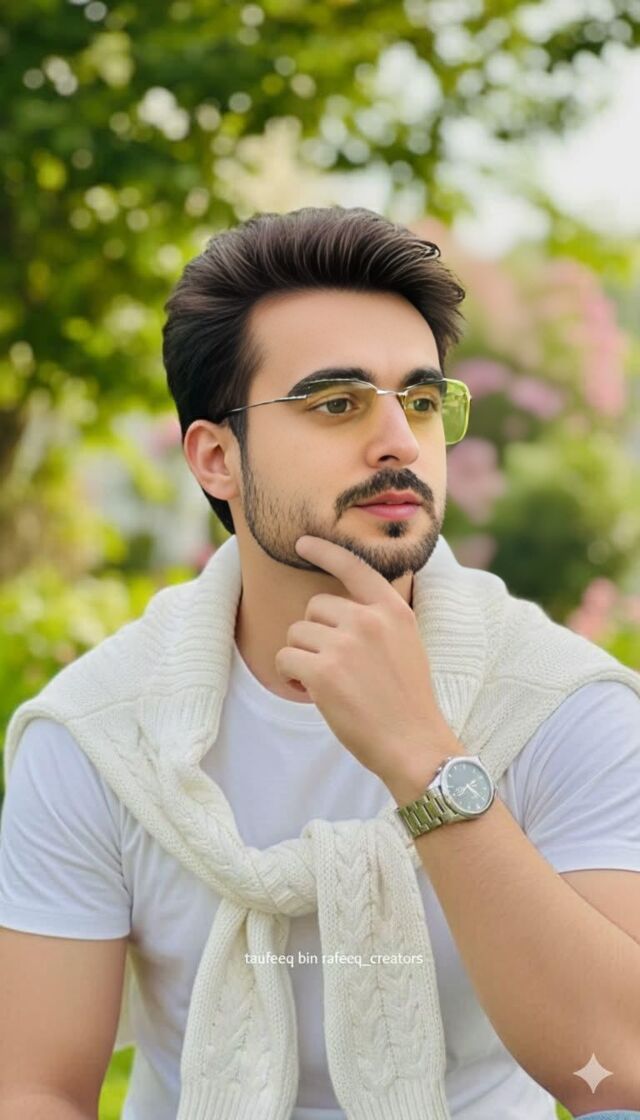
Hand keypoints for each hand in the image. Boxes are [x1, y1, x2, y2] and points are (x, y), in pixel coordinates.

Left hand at [274, 535, 462, 792]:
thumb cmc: (407, 701)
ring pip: (296, 633)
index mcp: (393, 611)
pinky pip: (284, 658)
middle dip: (315, 635)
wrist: (415, 744)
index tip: (302, 543)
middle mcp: (368, 621)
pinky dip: (290, 675)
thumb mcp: (407, 644)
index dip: (324, 551)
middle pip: (315, 608)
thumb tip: (341, 608)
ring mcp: (345, 645)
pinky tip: (311, 692)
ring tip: (326, 682)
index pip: (353, 567)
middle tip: (335, 666)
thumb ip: (379, 621)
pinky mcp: (323, 672)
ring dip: (301, 657)